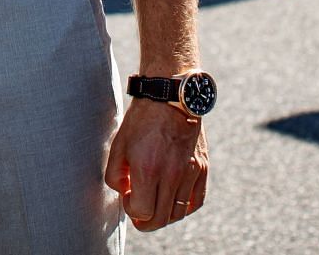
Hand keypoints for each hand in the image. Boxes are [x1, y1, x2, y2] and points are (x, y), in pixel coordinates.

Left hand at [103, 98, 207, 230]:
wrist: (170, 96)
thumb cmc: (141, 120)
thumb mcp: (118, 145)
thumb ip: (115, 175)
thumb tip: (125, 193)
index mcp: (148, 168)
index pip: (142, 212)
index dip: (131, 209)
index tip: (128, 195)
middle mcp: (172, 174)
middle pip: (161, 219)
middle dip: (145, 221)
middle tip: (138, 210)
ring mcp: (190, 172)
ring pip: (178, 214)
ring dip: (163, 215)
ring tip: (154, 203)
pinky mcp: (202, 168)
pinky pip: (196, 202)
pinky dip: (184, 208)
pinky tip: (173, 200)